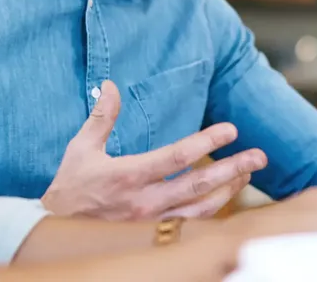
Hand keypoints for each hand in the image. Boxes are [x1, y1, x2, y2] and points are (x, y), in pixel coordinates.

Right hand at [42, 80, 266, 219]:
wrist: (56, 229)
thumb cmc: (70, 186)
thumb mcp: (81, 148)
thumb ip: (101, 116)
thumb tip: (110, 84)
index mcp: (129, 177)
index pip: (177, 158)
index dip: (207, 142)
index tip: (230, 130)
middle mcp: (145, 203)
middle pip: (200, 186)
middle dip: (233, 169)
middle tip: (260, 155)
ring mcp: (151, 222)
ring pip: (201, 209)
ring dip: (229, 190)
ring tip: (247, 172)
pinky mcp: (154, 232)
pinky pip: (191, 223)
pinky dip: (213, 209)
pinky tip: (226, 194)